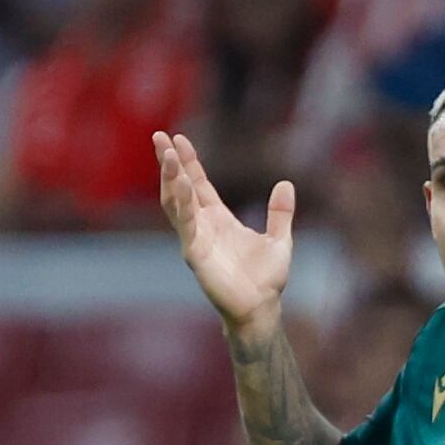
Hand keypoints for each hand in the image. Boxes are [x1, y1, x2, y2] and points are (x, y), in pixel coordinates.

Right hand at [155, 131, 292, 335]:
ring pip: (176, 203)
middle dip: (169, 163)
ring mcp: (196, 240)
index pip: (199, 184)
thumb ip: (280, 213)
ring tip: (165, 154)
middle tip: (158, 136)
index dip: (189, 162)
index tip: (179, 139)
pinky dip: (181, 204)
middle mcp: (203, 227)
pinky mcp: (194, 254)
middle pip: (180, 188)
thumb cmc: (266, 280)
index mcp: (219, 220)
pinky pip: (184, 224)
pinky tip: (179, 183)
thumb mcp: (280, 239)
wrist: (262, 308)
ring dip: (170, 178)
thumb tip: (286, 184)